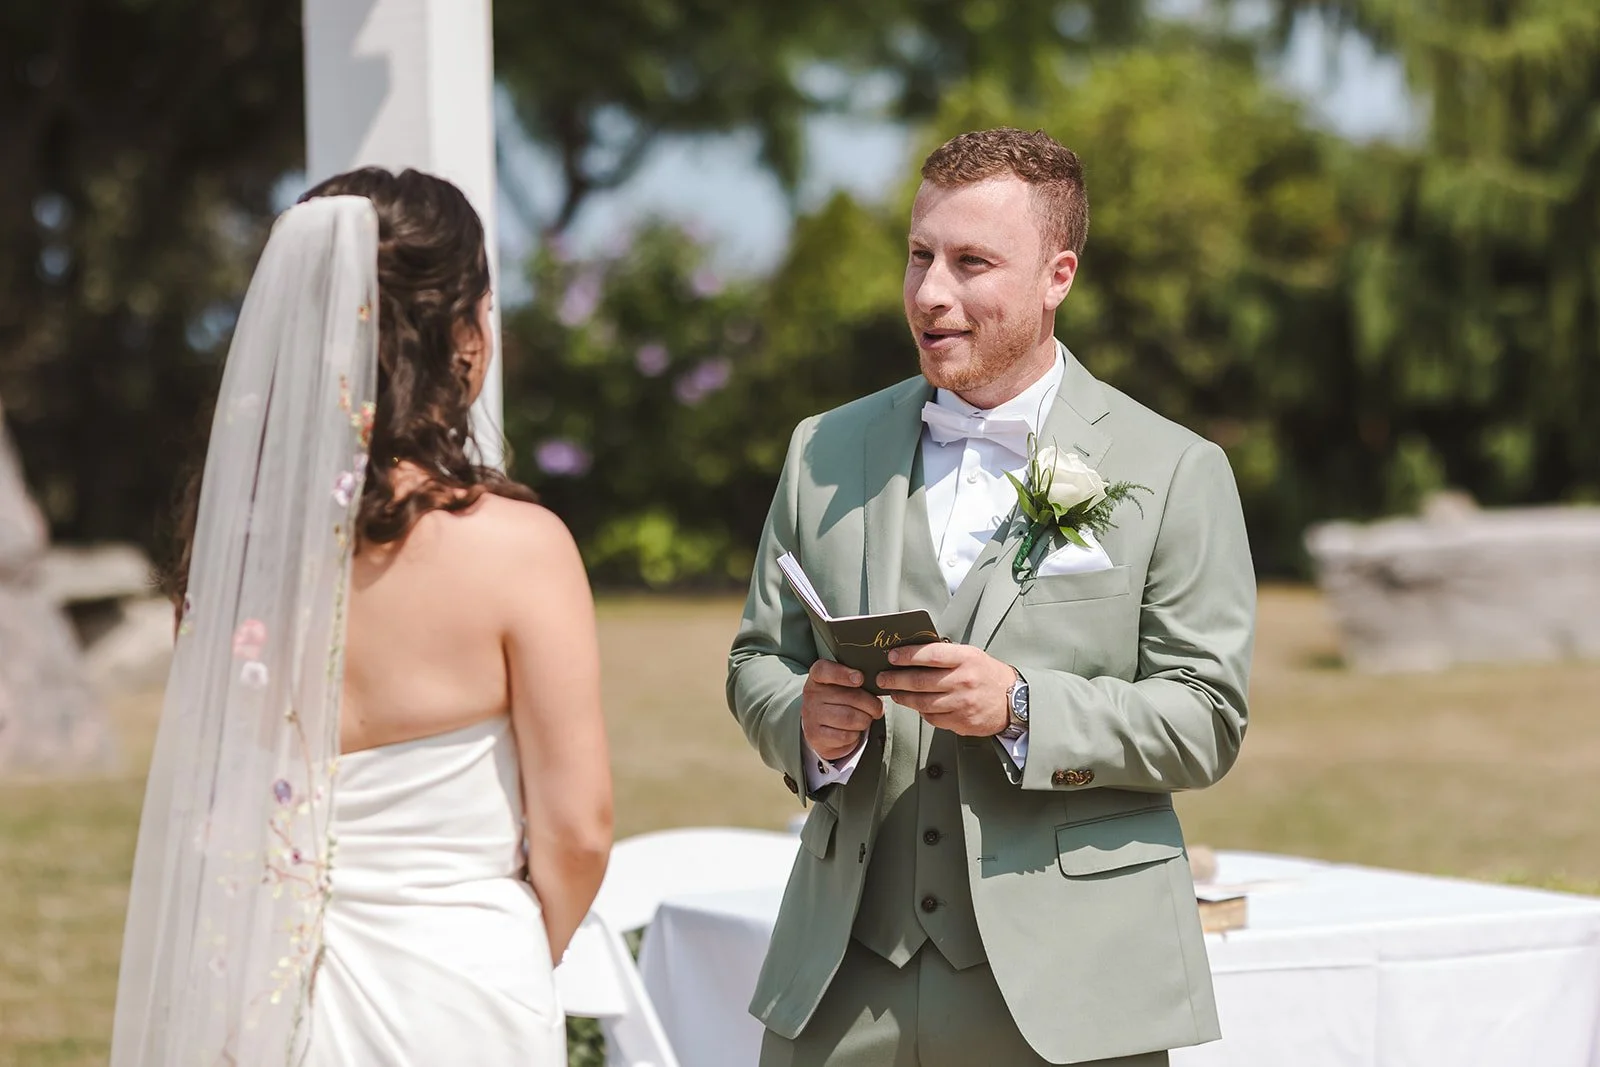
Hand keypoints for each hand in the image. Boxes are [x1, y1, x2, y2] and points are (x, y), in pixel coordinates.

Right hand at [801, 659, 885, 760]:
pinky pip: (845, 736)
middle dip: (871, 705)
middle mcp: (811, 694)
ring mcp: (811, 715)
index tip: (860, 678)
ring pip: (850, 718)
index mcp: (817, 676)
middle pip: (850, 697)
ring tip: (865, 719)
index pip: (825, 670)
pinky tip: (853, 731)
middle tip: (877, 708)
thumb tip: (877, 687)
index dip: (843, 674)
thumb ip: (857, 681)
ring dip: (865, 721)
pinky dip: (855, 735)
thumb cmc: (839, 701)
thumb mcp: (844, 685)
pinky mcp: (815, 736)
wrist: (821, 727)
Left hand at [876, 643, 1013, 736]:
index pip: (931, 655)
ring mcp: (962, 704)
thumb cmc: (985, 674)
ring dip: (902, 697)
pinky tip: (915, 705)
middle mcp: (964, 681)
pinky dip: (920, 711)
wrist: (1012, 701)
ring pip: (922, 703)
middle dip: (895, 679)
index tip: (892, 656)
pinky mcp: (961, 722)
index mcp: (966, 659)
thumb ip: (944, 654)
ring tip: (893, 692)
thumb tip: (910, 652)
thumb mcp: (970, 655)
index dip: (908, 655)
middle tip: (882, 678)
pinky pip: (932, 718)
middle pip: (920, 681)